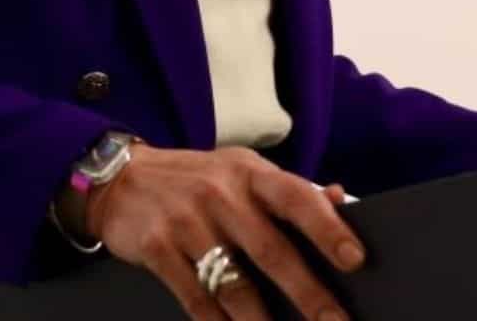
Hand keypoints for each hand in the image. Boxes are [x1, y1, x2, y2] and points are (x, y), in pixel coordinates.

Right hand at [82, 144, 362, 320]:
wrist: (121, 178)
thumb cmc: (198, 179)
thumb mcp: (242, 170)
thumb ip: (288, 188)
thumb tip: (339, 198)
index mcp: (250, 174)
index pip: (297, 197)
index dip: (328, 227)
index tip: (355, 259)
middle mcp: (220, 195)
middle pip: (270, 249)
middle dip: (307, 291)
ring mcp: (186, 222)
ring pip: (233, 283)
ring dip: (261, 320)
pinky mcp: (157, 248)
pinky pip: (194, 297)